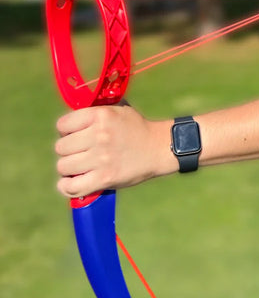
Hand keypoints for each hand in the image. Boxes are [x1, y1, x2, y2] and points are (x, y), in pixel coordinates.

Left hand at [55, 105, 175, 198]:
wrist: (159, 148)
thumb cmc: (136, 128)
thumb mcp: (117, 111)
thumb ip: (93, 114)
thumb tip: (67, 124)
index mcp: (101, 115)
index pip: (63, 125)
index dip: (66, 131)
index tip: (74, 135)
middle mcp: (99, 136)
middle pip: (61, 147)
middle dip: (68, 150)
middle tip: (80, 152)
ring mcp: (101, 158)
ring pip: (63, 166)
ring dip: (69, 168)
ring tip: (80, 166)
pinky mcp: (105, 178)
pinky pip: (71, 187)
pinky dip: (66, 186)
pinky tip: (71, 182)